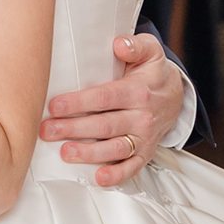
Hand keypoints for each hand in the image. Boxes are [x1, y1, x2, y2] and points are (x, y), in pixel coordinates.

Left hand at [40, 28, 184, 185]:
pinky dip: (116, 175)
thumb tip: (118, 44)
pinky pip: (132, 168)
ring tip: (65, 153)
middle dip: (74, 129)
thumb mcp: (149, 51)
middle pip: (105, 125)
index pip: (105, 97)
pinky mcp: (145, 153)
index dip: (79, 103)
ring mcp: (144, 138)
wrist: (176, 96)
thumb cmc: (152, 73)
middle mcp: (142, 116)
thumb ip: (134, 45)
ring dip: (89, 153)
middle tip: (47, 130)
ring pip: (115, 149)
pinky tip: (98, 178)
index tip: (55, 105)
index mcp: (138, 91)